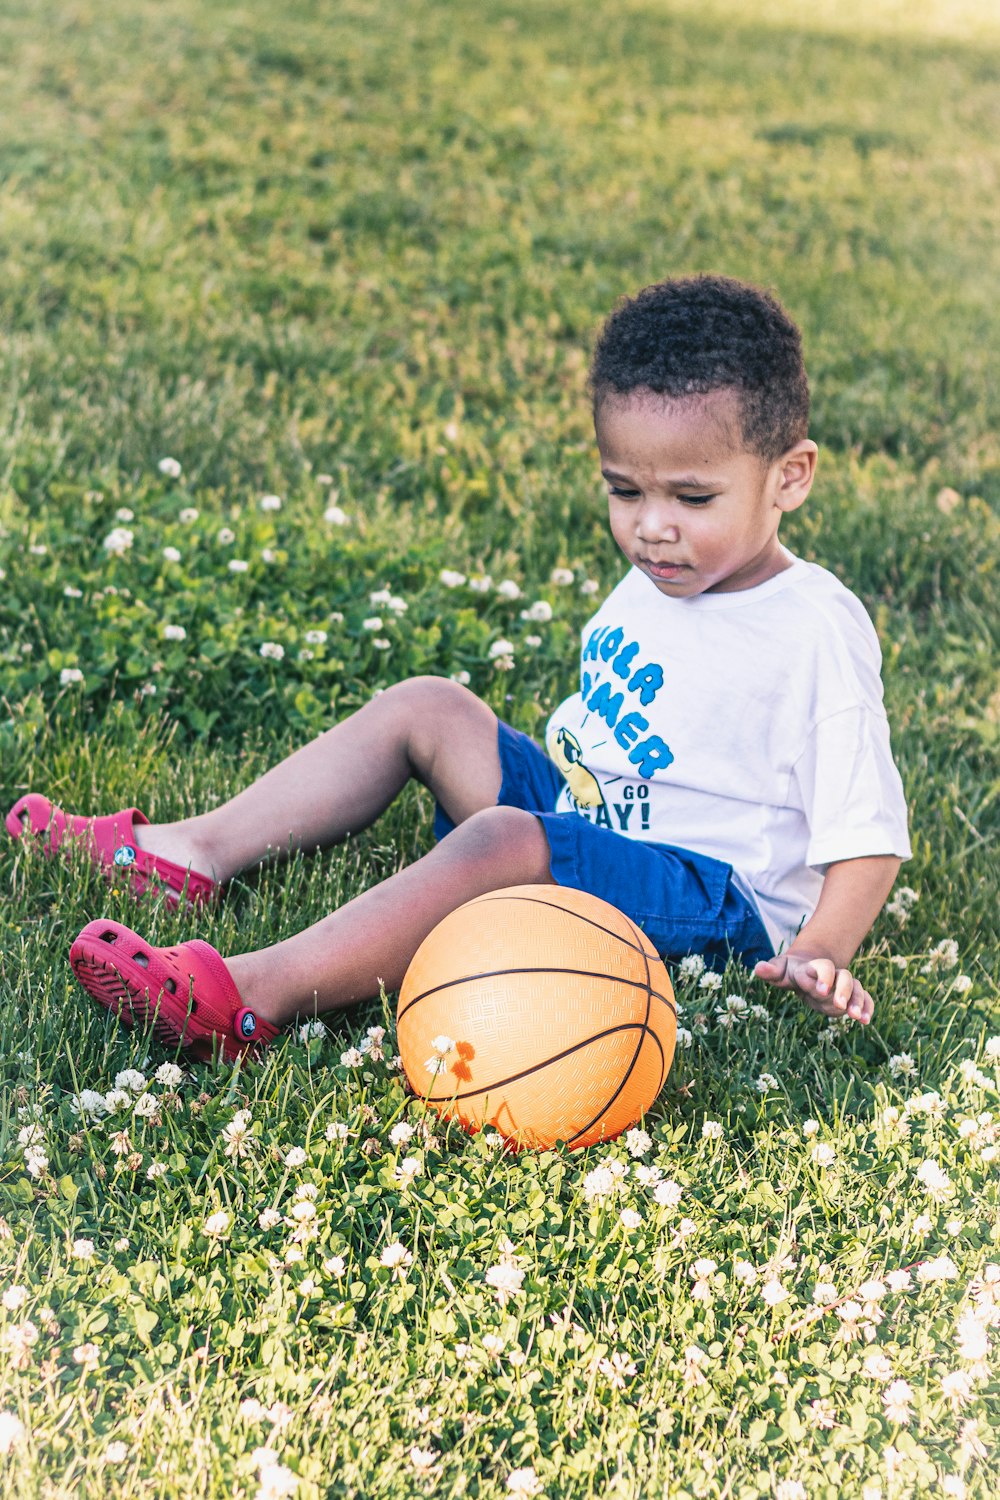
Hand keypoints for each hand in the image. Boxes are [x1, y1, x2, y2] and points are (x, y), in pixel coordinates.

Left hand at [753, 953, 873, 1024]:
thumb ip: (770, 970)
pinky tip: (867, 1021)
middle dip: (843, 991)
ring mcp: (844, 984)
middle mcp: (833, 974)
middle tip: (839, 1005)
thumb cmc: (790, 971)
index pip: (823, 967)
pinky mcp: (851, 995)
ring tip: (857, 1018)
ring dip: (858, 1002)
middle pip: (845, 977)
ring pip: (856, 988)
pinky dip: (868, 1007)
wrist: (806, 968)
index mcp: (815, 967)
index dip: (824, 977)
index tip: (821, 990)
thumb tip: (758, 968)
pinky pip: (865, 999)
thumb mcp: (779, 970)